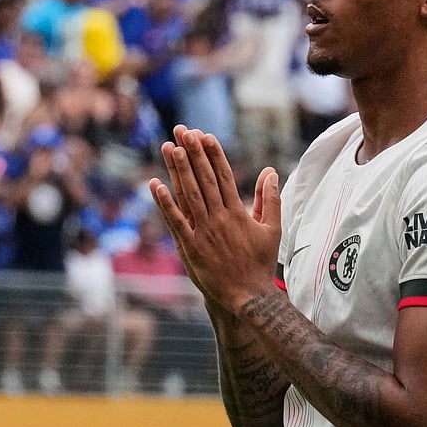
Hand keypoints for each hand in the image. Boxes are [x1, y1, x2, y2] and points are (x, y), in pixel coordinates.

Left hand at [149, 126, 281, 311]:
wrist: (248, 296)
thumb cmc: (260, 263)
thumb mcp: (271, 229)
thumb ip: (269, 199)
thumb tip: (270, 172)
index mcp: (238, 212)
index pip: (223, 175)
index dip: (213, 154)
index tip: (204, 135)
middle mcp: (219, 218)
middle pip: (203, 179)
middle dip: (193, 153)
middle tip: (183, 131)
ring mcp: (203, 232)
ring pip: (188, 195)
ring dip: (178, 170)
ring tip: (169, 147)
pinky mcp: (189, 247)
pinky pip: (175, 221)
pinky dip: (165, 203)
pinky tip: (155, 185)